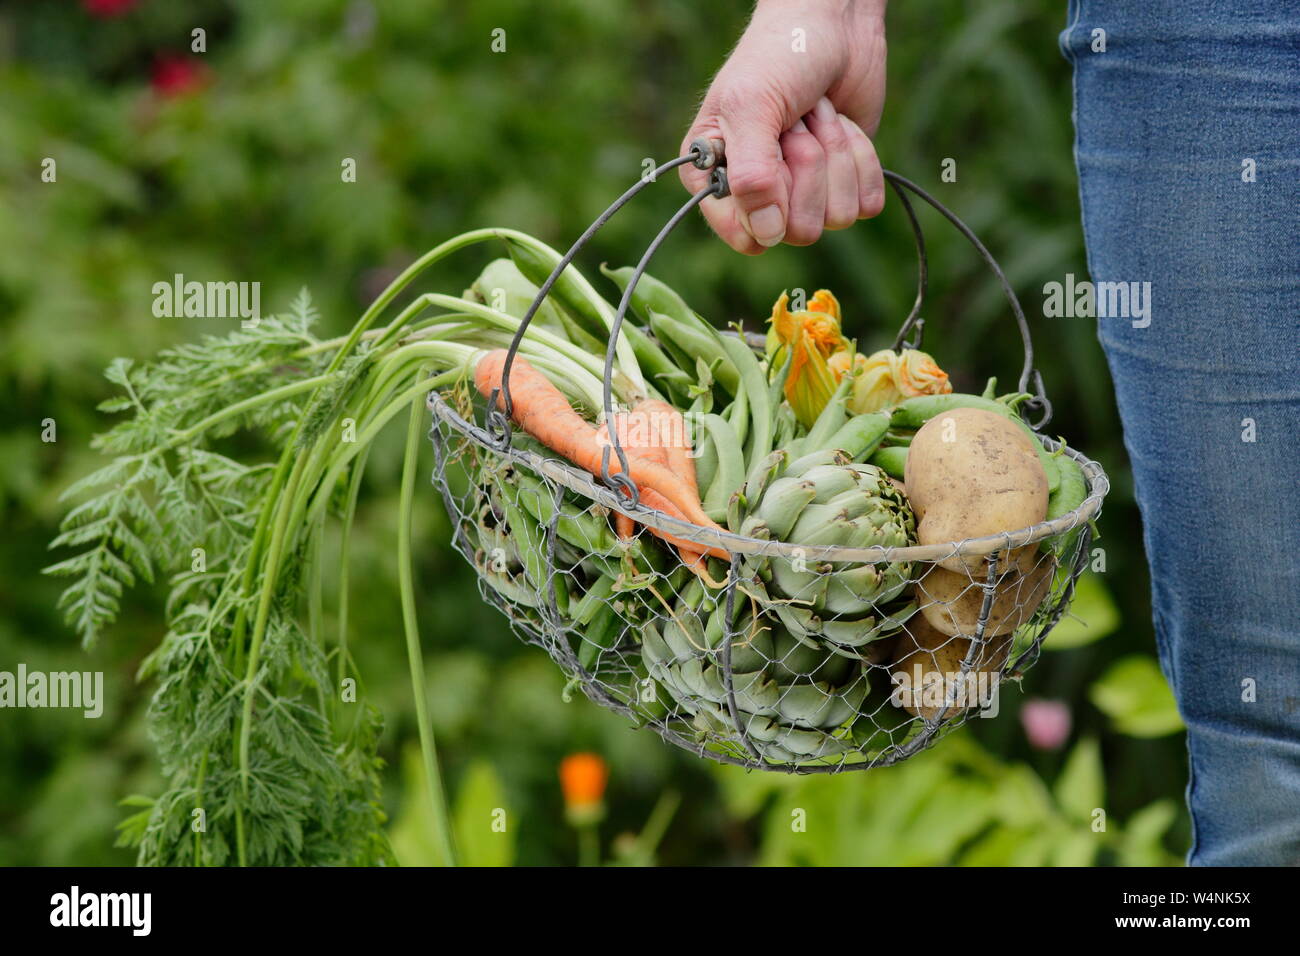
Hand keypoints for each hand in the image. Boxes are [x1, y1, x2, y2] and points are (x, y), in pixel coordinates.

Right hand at [680, 0, 887, 253]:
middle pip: (796, 228)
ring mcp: (804, 193)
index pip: (743, 233)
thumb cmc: (778, 56)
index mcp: (715, 180)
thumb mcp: (752, 108)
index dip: (766, 202)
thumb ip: (751, 175)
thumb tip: (766, 236)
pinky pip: (865, 204)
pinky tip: (843, 124)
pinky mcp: (844, 183)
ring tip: (818, 116)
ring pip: (835, 217)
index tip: (771, 153)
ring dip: (835, 156)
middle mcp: (758, 196)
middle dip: (806, 166)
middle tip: (796, 122)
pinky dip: (862, 158)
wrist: (835, 23)